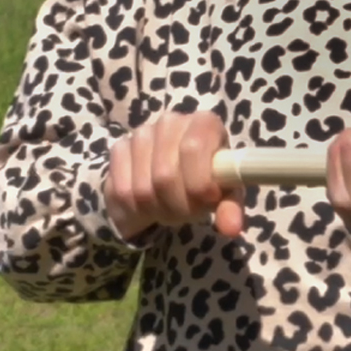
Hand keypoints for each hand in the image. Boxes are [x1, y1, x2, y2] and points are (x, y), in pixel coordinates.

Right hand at [105, 111, 243, 240]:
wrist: (173, 182)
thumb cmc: (206, 182)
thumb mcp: (224, 194)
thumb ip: (230, 208)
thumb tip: (231, 228)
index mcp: (204, 123)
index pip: (193, 148)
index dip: (198, 183)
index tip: (208, 200)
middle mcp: (171, 122)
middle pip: (166, 174)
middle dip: (179, 205)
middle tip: (189, 212)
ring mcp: (141, 134)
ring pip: (143, 187)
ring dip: (158, 210)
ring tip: (171, 208)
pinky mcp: (119, 149)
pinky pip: (122, 191)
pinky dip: (137, 209)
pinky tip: (150, 205)